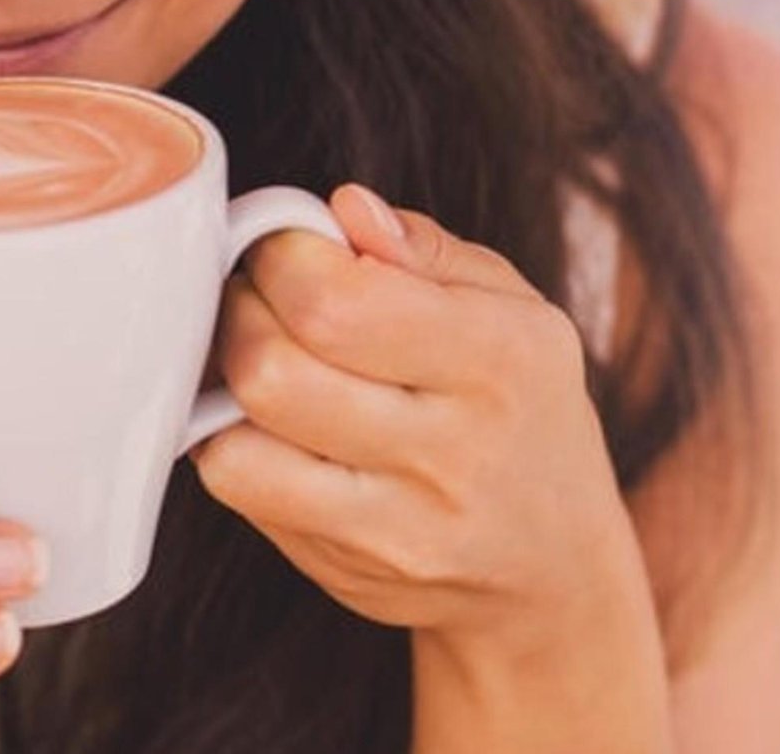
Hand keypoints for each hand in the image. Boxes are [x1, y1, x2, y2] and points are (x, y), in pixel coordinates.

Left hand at [192, 184, 646, 655]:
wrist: (555, 572)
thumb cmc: (521, 412)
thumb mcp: (512, 310)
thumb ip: (425, 249)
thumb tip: (343, 208)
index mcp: (501, 359)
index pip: (337, 300)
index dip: (283, 256)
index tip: (289, 247)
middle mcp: (453, 449)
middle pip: (272, 366)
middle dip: (241, 308)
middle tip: (261, 295)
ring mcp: (396, 524)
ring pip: (241, 435)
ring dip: (224, 378)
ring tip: (260, 353)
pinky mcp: (343, 568)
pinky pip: (239, 487)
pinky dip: (227, 438)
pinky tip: (262, 419)